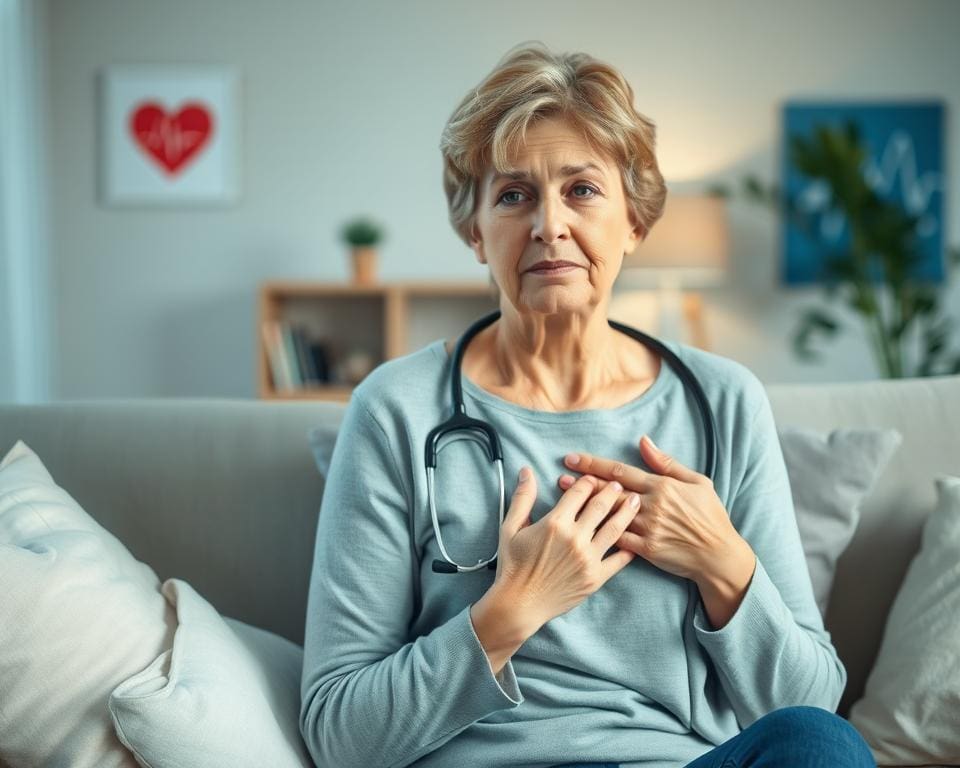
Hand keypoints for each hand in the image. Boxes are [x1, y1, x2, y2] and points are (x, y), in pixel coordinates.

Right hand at [492, 468, 639, 630]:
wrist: (519, 604)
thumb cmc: (512, 566)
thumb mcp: (511, 528)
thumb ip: (522, 498)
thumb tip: (526, 471)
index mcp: (555, 523)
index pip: (579, 493)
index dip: (588, 482)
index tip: (593, 478)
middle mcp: (575, 538)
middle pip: (601, 506)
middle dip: (611, 491)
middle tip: (619, 485)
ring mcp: (588, 558)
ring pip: (615, 529)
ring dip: (627, 512)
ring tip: (635, 502)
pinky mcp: (596, 578)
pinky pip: (619, 560)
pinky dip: (629, 549)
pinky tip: (636, 540)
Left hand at [556, 435, 747, 583]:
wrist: (719, 555)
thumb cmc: (710, 515)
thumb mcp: (697, 482)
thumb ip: (666, 463)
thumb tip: (644, 441)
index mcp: (661, 486)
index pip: (619, 471)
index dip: (593, 464)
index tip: (573, 459)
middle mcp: (651, 505)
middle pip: (608, 492)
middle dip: (582, 484)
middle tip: (561, 478)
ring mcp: (647, 529)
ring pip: (608, 515)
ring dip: (585, 506)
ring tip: (565, 498)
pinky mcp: (646, 550)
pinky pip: (617, 540)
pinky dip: (600, 533)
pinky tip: (581, 528)